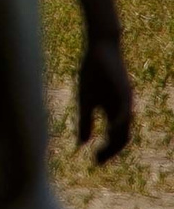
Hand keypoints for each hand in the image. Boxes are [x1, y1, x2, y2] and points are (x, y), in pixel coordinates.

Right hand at [78, 37, 133, 164]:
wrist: (101, 47)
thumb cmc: (93, 71)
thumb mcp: (85, 98)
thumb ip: (85, 119)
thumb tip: (82, 143)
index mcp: (114, 111)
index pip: (115, 137)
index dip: (106, 150)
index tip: (95, 161)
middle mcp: (123, 110)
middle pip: (122, 137)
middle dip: (111, 151)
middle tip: (98, 161)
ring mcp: (125, 102)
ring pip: (126, 128)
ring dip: (116, 142)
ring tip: (103, 151)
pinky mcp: (125, 92)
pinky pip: (125, 112)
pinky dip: (118, 124)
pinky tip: (109, 131)